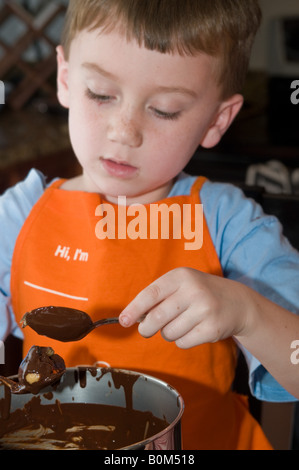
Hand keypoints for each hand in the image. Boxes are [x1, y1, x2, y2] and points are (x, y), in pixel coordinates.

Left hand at [119, 267, 250, 348]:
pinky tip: (193, 330)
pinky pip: (183, 343)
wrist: (237, 302)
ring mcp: (204, 310)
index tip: (123, 321)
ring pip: (169, 333)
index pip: (151, 294)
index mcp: (181, 276)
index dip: (134, 309)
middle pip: (156, 318)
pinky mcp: (212, 329)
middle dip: (146, 328)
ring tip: (181, 324)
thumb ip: (158, 296)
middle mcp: (193, 291)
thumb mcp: (182, 284)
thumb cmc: (200, 293)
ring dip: (168, 333)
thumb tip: (132, 317)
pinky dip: (182, 341)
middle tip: (146, 330)